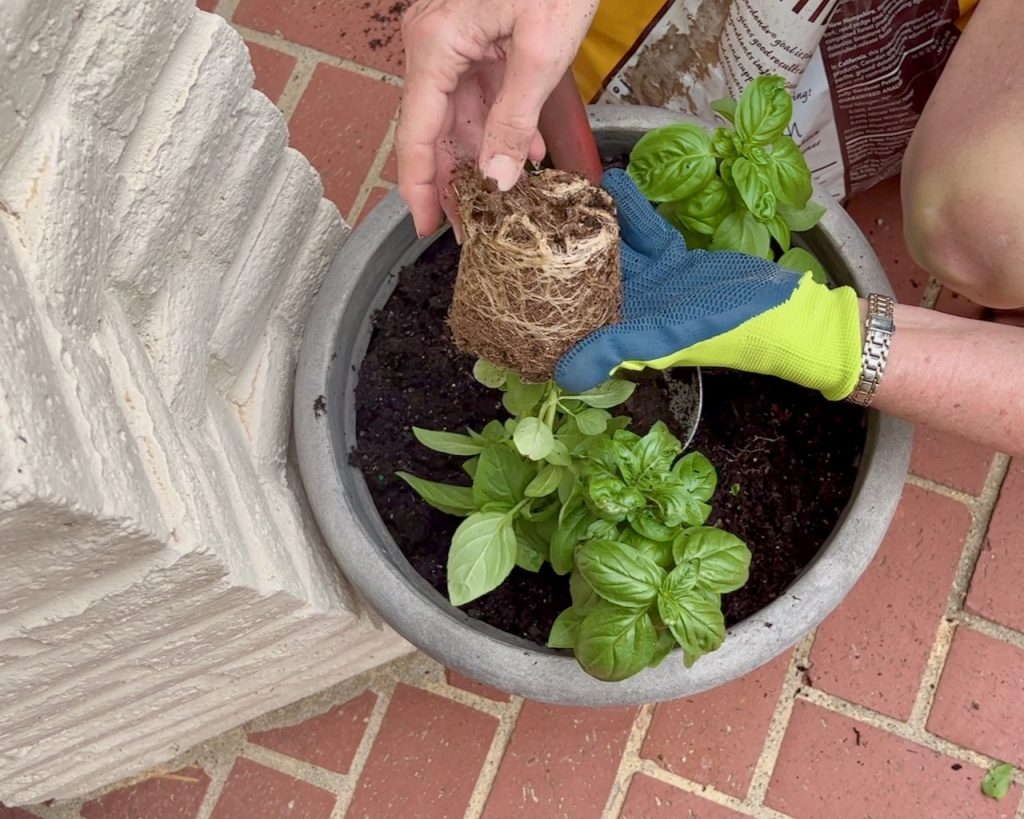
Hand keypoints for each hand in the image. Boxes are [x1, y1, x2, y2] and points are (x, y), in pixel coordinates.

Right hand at [397, 0, 598, 236]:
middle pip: (434, 128)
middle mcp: (433, 43)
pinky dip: (501, 122)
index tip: (428, 228)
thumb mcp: (541, 53)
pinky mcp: (475, 33)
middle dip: (456, 179)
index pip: (416, 135)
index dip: (420, 188)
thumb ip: (515, 120)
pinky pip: (479, 90)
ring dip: (485, 154)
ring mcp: (452, 38)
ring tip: (506, 198)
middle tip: (472, 226)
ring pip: (459, 113)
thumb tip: (498, 179)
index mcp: (435, 46)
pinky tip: (527, 151)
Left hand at [556, 170, 863, 399]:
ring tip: (566, 192)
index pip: (571, 316)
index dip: (544, 297)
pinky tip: (613, 183)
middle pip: (583, 277)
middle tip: (531, 214)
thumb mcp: (664, 339)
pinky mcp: (674, 259)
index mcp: (621, 333)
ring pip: (611, 249)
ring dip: (592, 223)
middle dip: (559, 250)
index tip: (515, 267)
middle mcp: (630, 308)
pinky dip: (632, 211)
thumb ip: (614, 348)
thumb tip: (561, 375)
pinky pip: (645, 232)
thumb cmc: (724, 328)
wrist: (782, 308)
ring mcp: (652, 282)